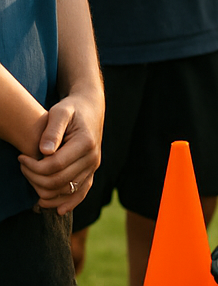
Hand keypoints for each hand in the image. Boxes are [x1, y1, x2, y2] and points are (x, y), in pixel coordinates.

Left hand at [18, 88, 102, 214]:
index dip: (33, 166)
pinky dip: (67, 204)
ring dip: (43, 190)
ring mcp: (93, 167)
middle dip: (34, 178)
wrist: (90, 109)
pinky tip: (56, 210)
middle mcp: (93, 158)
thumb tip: (44, 152)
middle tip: (22, 165)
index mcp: (86, 143)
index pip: (54, 167)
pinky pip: (80, 194)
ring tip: (31, 176)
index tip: (21, 157)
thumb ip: (53, 130)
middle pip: (57, 182)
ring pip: (65, 191)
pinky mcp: (91, 173)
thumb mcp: (61, 111)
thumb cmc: (71, 109)